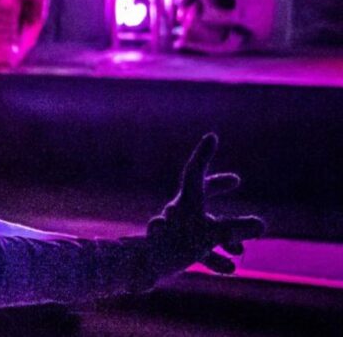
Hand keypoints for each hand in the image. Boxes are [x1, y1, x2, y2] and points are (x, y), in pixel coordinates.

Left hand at [147, 133, 264, 274]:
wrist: (144, 267)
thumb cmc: (176, 246)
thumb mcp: (211, 235)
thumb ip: (236, 230)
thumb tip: (261, 225)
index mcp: (186, 200)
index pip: (196, 171)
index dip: (204, 154)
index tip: (211, 137)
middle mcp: (180, 212)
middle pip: (200, 192)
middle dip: (217, 186)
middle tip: (233, 179)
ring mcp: (176, 230)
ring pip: (203, 225)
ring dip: (224, 237)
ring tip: (239, 252)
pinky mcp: (173, 249)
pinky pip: (198, 248)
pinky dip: (214, 258)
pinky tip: (229, 269)